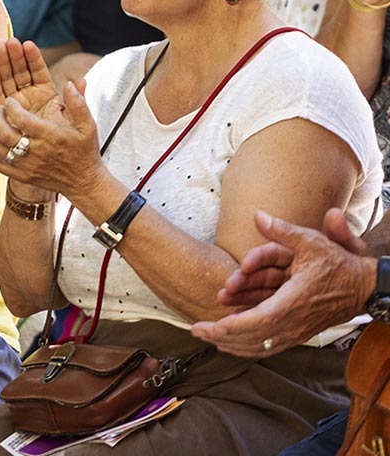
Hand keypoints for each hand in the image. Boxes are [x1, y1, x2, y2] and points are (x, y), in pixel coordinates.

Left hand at [0, 39, 103, 197]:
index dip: (12, 107)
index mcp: (50, 136)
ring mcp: (27, 166)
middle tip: (0, 108)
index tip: (10, 101)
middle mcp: (36, 152)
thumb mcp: (88, 125)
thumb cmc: (84, 151)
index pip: (22, 120)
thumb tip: (70, 83)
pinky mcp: (22, 176)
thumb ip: (78, 104)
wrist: (84, 182)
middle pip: (6, 135)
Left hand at [190, 209, 375, 356]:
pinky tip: (232, 341)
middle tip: (196, 331)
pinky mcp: (298, 331)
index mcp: (293, 302)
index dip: (229, 327)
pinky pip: (270, 344)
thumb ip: (282, 230)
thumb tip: (258, 214)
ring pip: (261, 345)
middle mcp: (294, 321)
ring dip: (232, 343)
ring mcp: (297, 330)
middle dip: (222, 337)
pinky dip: (248, 344)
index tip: (206, 328)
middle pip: (253, 338)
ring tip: (207, 337)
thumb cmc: (337, 264)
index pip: (256, 321)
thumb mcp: (311, 242)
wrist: (363, 286)